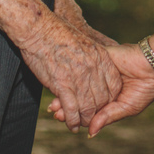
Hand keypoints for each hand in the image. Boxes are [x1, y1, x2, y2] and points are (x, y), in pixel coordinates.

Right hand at [19, 17, 122, 132]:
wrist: (38, 28)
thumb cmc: (57, 32)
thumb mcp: (83, 41)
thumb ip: (92, 57)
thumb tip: (94, 70)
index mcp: (100, 56)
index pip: (115, 85)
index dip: (111, 98)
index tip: (105, 103)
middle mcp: (93, 68)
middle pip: (103, 99)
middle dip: (99, 112)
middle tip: (92, 118)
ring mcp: (78, 77)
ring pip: (89, 107)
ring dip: (86, 119)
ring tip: (82, 125)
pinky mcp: (62, 84)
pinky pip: (72, 109)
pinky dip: (72, 120)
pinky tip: (72, 125)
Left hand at [50, 42, 153, 135]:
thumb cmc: (146, 88)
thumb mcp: (126, 107)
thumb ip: (107, 117)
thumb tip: (90, 132)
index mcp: (106, 96)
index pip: (85, 106)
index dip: (73, 113)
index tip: (62, 119)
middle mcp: (99, 83)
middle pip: (78, 94)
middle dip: (66, 103)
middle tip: (54, 112)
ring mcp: (98, 69)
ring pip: (77, 80)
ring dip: (66, 90)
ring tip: (55, 101)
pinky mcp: (99, 56)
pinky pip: (83, 64)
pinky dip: (73, 73)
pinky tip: (64, 80)